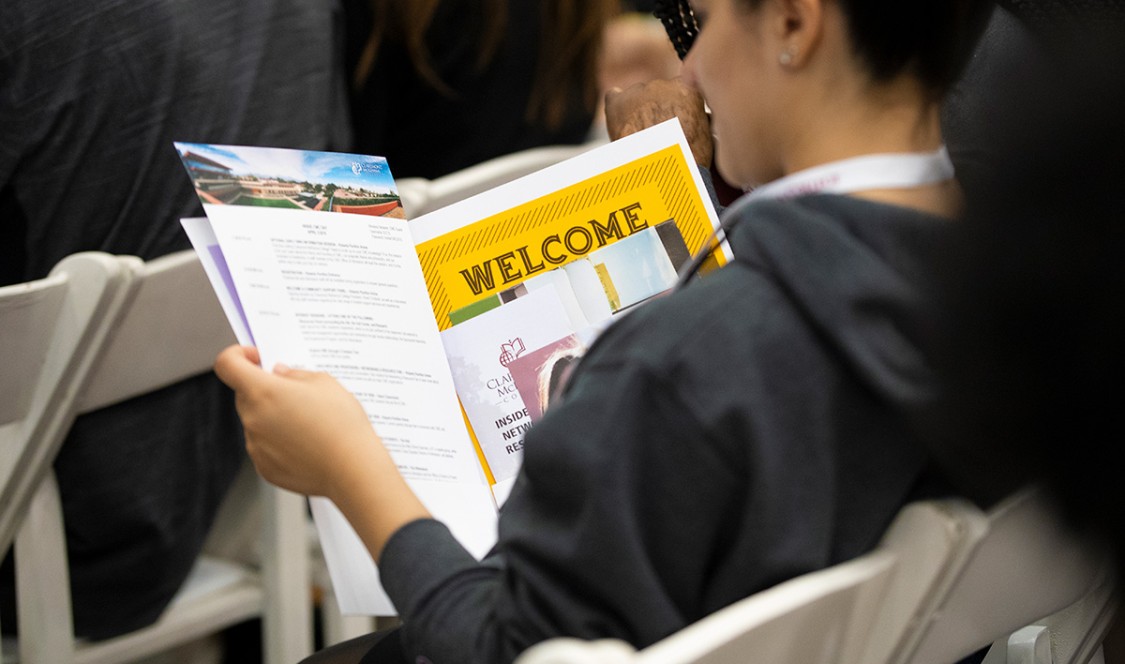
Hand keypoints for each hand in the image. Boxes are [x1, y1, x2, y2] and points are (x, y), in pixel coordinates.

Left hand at [214, 345, 383, 499]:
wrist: (353, 469)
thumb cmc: (342, 423)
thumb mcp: (324, 383)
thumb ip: (295, 374)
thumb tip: (279, 374)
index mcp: (263, 391)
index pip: (227, 364)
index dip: (238, 356)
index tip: (257, 358)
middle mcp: (252, 418)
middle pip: (245, 395)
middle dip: (264, 389)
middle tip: (295, 393)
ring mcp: (256, 446)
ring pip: (256, 421)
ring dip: (273, 416)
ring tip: (307, 423)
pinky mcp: (264, 467)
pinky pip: (264, 446)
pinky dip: (279, 442)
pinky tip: (306, 444)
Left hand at [605, 78, 712, 167]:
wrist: (662, 170)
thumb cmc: (686, 160)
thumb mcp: (704, 135)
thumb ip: (694, 117)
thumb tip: (689, 119)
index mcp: (688, 91)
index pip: (680, 90)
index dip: (675, 109)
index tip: (674, 123)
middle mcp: (663, 86)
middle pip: (657, 91)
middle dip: (656, 109)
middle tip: (656, 134)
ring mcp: (638, 92)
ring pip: (636, 96)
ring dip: (637, 111)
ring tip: (640, 137)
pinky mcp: (617, 103)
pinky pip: (613, 97)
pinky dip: (616, 109)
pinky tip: (620, 124)